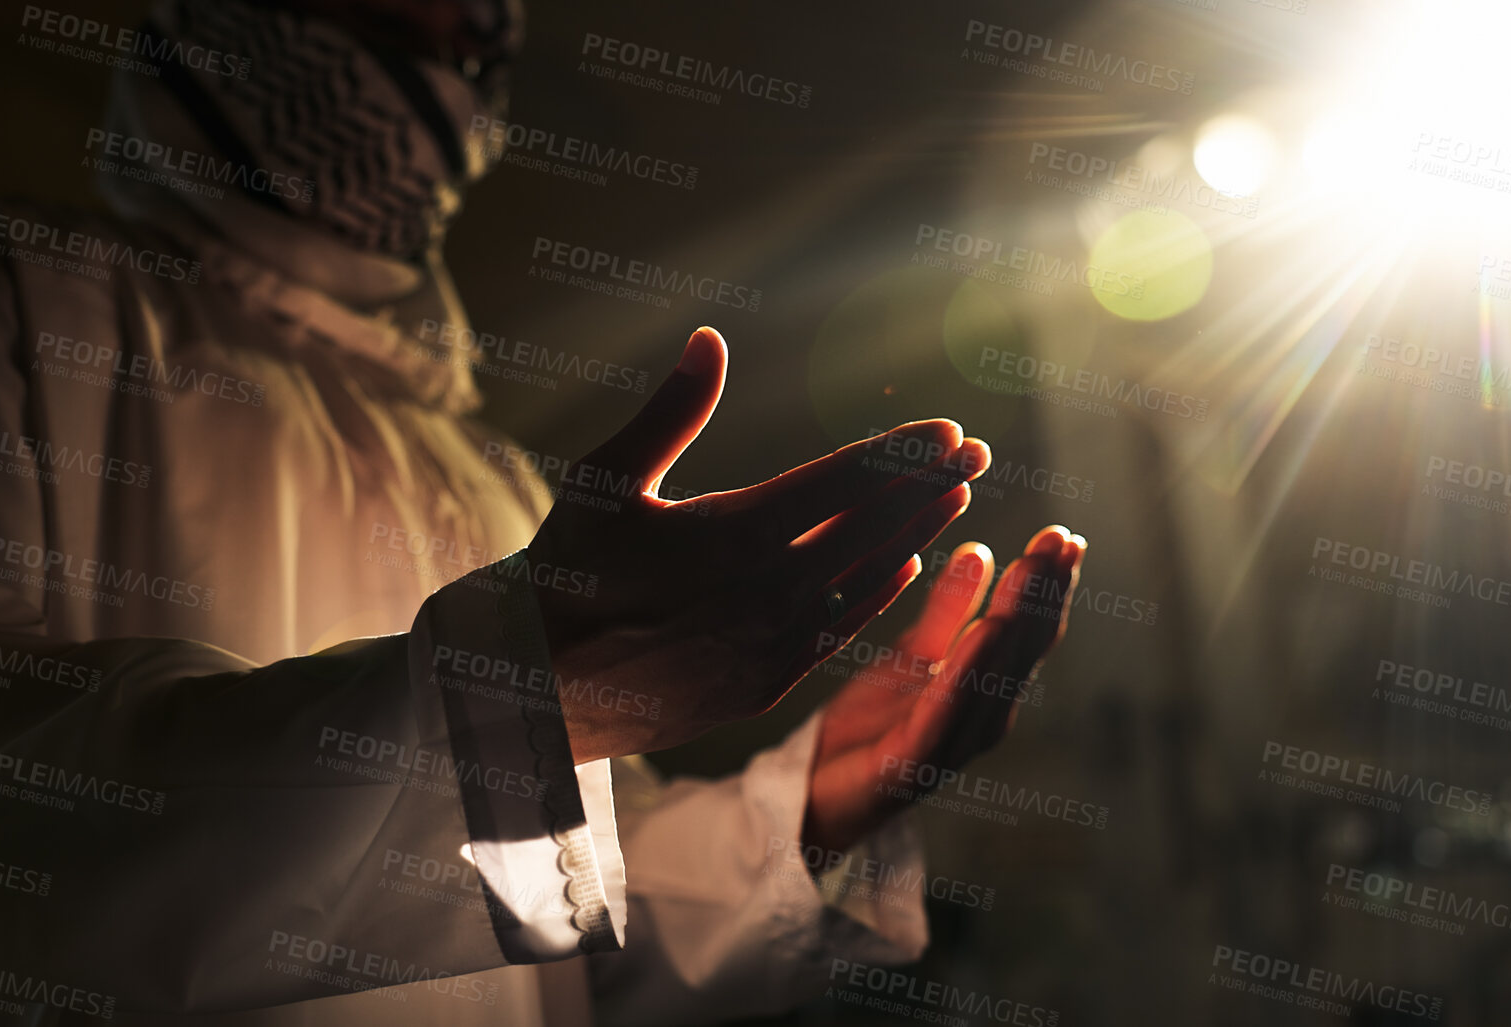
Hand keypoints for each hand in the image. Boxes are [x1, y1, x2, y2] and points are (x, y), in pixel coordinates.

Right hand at [529, 327, 992, 763]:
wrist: (535, 683)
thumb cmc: (566, 566)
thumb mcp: (606, 477)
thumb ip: (670, 410)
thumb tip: (709, 337)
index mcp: (733, 531)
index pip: (843, 481)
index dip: (901, 452)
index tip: (948, 429)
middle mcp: (766, 589)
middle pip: (871, 527)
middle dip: (927, 485)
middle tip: (975, 455)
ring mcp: (771, 643)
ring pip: (865, 580)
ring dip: (915, 535)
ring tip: (955, 499)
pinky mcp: (764, 683)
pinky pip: (841, 631)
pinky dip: (878, 593)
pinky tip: (903, 566)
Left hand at [801, 526, 1085, 853]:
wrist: (812, 793)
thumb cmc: (869, 728)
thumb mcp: (909, 655)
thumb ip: (947, 612)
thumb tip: (981, 550)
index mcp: (982, 690)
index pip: (1023, 631)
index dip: (1046, 586)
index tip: (1064, 537)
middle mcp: (978, 717)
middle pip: (1020, 650)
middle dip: (1043, 594)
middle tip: (1061, 542)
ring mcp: (950, 743)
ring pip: (993, 677)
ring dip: (1016, 621)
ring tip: (1031, 572)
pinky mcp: (912, 764)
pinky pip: (944, 713)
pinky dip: (968, 672)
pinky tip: (984, 632)